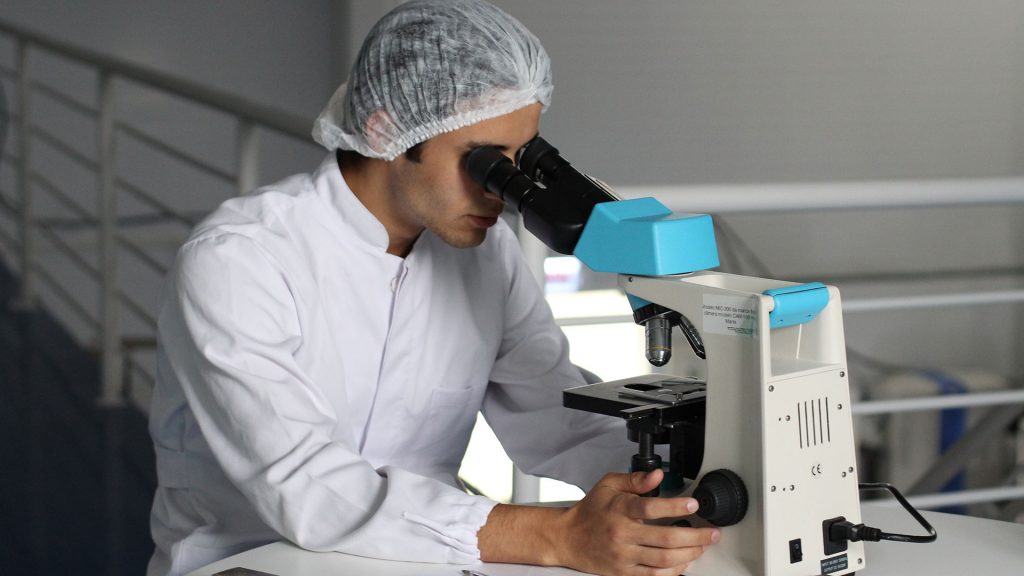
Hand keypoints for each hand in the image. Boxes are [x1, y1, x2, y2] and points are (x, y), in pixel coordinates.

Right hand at [553, 469, 719, 575]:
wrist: (567, 538)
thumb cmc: (590, 511)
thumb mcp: (609, 485)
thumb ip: (635, 479)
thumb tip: (658, 475)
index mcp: (620, 509)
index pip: (651, 508)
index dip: (675, 506)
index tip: (693, 504)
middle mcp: (622, 534)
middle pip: (665, 538)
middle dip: (695, 536)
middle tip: (711, 533)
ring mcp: (624, 556)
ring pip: (664, 560)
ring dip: (689, 554)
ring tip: (702, 547)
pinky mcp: (624, 572)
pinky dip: (673, 571)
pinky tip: (684, 563)